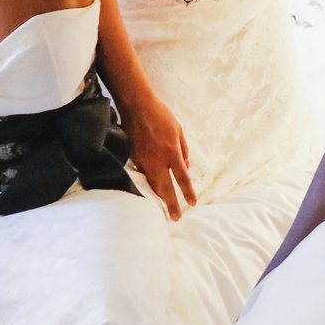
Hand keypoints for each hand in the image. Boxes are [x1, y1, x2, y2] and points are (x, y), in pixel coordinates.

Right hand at [124, 92, 194, 217]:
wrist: (136, 106)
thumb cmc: (160, 116)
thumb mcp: (178, 130)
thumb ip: (183, 150)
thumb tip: (185, 167)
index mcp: (172, 152)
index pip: (182, 177)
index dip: (188, 192)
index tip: (192, 203)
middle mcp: (157, 159)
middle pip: (165, 188)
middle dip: (171, 204)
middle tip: (176, 218)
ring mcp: (143, 160)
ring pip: (152, 184)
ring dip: (158, 197)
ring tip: (164, 209)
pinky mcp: (133, 158)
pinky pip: (142, 174)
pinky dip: (147, 183)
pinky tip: (150, 189)